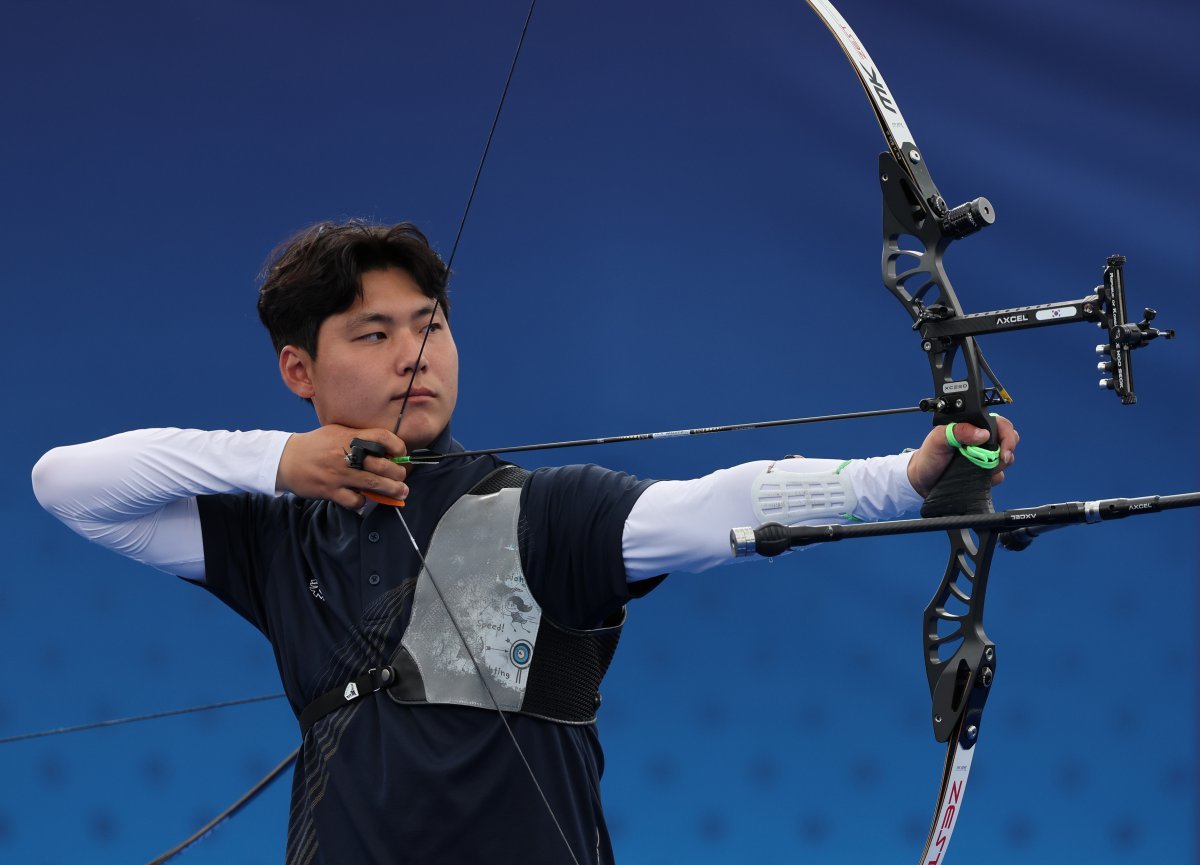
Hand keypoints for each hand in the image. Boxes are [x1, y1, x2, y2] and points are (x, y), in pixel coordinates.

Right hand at [276, 425, 408, 509]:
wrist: (286, 459)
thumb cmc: (315, 445)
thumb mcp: (337, 432)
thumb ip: (359, 437)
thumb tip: (385, 448)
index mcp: (349, 436)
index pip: (382, 437)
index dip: (397, 445)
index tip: (402, 453)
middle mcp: (346, 454)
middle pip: (383, 464)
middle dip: (399, 473)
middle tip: (402, 478)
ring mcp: (339, 474)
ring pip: (374, 484)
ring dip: (391, 490)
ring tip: (401, 492)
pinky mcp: (330, 490)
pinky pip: (354, 500)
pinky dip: (363, 501)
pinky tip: (363, 498)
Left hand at [907, 416, 1019, 497]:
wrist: (921, 480)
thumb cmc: (928, 456)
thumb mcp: (938, 439)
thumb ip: (958, 430)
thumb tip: (982, 433)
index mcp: (973, 427)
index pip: (1001, 424)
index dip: (1007, 435)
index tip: (1003, 450)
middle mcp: (981, 441)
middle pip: (1009, 441)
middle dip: (1006, 452)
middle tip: (994, 461)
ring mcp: (984, 457)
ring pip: (1006, 459)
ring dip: (997, 466)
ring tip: (979, 468)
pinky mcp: (984, 473)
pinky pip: (998, 476)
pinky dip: (992, 478)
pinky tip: (977, 478)